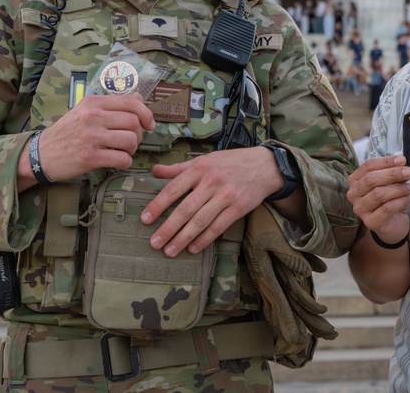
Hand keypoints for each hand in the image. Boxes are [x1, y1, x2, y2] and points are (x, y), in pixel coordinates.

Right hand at [34, 93, 154, 182]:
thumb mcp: (84, 110)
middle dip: (139, 135)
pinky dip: (125, 162)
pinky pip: (123, 159)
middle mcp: (93, 116)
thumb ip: (111, 104)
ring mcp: (91, 136)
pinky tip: (117, 161)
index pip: (131, 101)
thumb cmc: (66, 132)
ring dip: (132, 149)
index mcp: (93, 102)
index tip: (149, 124)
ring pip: (131, 140)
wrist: (40, 154)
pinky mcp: (90, 157)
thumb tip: (139, 98)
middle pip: (134, 122)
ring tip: (122, 151)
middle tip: (130, 142)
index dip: (146, 113)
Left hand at [142, 146, 282, 256]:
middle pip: (185, 208)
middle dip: (168, 228)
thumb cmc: (230, 162)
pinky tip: (193, 248)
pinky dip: (204, 239)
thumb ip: (179, 168)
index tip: (145, 220)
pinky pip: (218, 227)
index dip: (157, 205)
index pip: (174, 188)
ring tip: (170, 250)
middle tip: (154, 243)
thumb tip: (154, 171)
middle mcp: (212, 181)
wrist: (264, 166)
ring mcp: (226, 196)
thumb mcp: (204, 160)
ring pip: (201, 221)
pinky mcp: (239, 208)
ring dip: (184, 238)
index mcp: (200, 168)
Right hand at [346, 155, 409, 244]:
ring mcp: (360, 209)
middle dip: (392, 174)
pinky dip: (400, 201)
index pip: (368, 166)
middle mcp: (353, 194)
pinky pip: (387, 208)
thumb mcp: (391, 183)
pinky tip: (408, 198)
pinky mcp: (370, 222)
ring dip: (398, 189)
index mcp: (355, 180)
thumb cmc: (389, 200)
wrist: (393, 224)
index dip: (386, 162)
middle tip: (409, 172)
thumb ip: (393, 173)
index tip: (403, 160)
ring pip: (378, 194)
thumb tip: (402, 164)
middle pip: (371, 179)